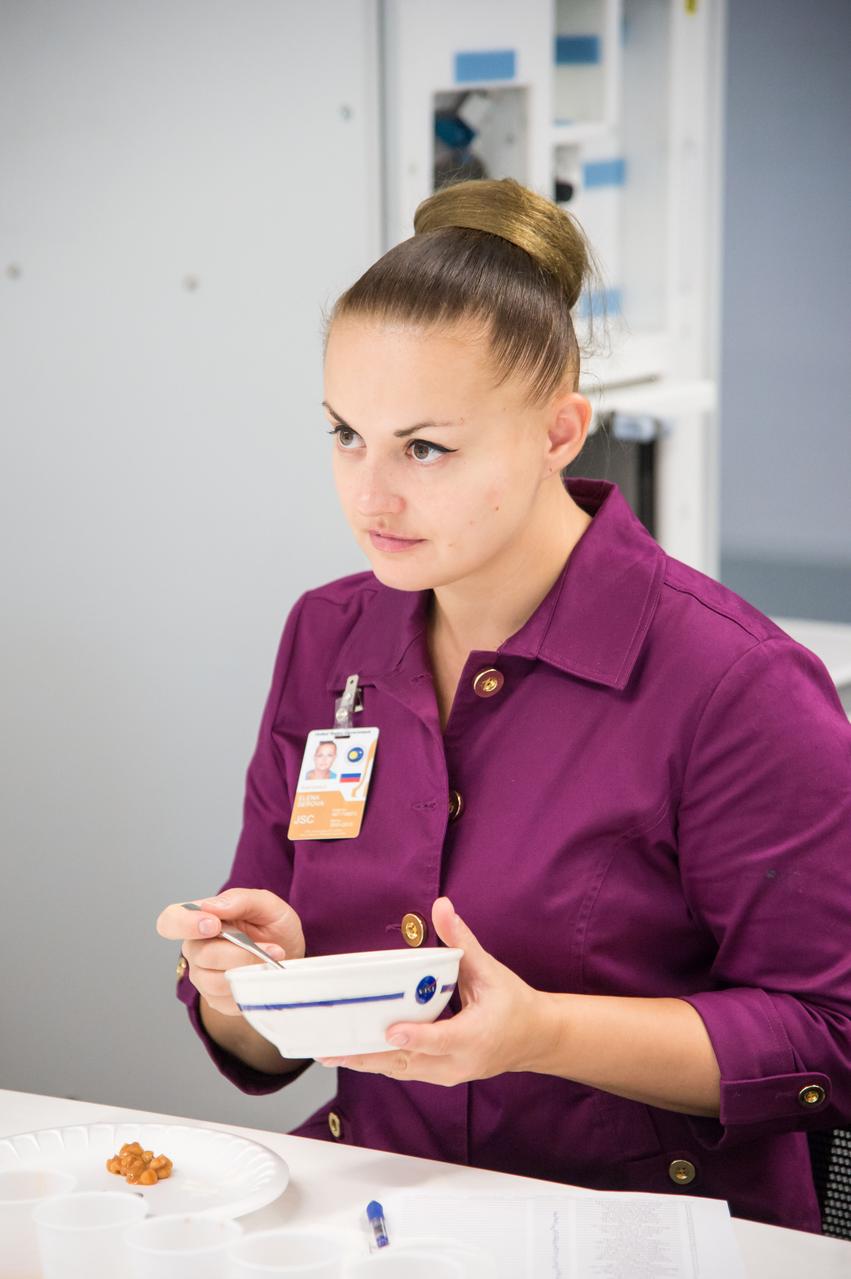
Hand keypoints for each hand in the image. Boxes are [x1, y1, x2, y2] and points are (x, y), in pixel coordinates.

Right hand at [156, 888, 304, 1016]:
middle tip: (271, 948)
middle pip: (202, 955)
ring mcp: (203, 976)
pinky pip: (226, 1000)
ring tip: (272, 961)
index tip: (214, 925)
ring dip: (248, 971)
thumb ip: (240, 899)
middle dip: (240, 953)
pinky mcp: (215, 999)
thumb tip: (211, 907)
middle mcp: (195, 948)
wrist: (290, 954)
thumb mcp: (266, 904)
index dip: (185, 924)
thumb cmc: (273, 925)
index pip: (170, 921)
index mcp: (200, 919)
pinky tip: (261, 976)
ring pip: (214, 981)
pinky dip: (249, 988)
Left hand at [317, 897, 551, 1083]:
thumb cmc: (514, 1003)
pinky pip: (407, 1070)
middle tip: (334, 1049)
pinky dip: (381, 1062)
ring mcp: (449, 1073)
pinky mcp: (441, 1074)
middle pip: (410, 1062)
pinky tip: (355, 1053)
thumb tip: (441, 906)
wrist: (535, 1038)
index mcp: (476, 1035)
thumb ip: (461, 941)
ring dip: (368, 1062)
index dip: (416, 1035)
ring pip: (403, 1070)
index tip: (391, 1030)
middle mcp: (460, 1061)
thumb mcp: (490, 969)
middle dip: (370, 1056)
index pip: (442, 1038)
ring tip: (332, 1053)